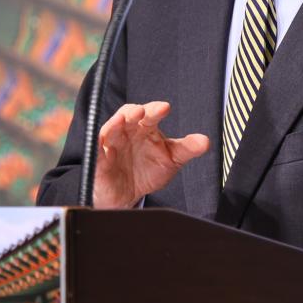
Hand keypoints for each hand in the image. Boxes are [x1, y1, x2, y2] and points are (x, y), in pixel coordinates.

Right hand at [92, 101, 209, 209]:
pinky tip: (104, 146)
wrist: (129, 195)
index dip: (155, 109)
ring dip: (115, 124)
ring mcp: (112, 145)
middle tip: (142, 111)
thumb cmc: (148, 170)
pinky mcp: (99, 160)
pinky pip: (96, 151)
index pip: (149, 113)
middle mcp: (127, 132)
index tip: (165, 108)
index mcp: (145, 128)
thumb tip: (206, 141)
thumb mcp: (171, 159)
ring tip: (123, 120)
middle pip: (127, 115)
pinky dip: (99, 147)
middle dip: (134, 112)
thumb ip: (187, 148)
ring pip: (110, 129)